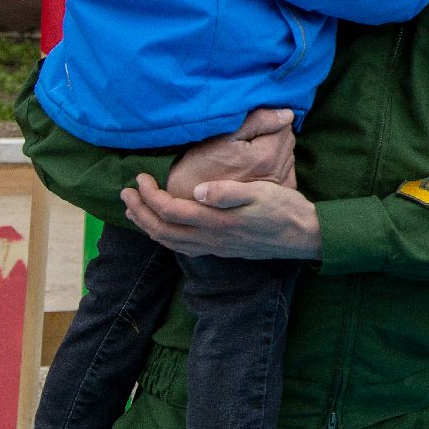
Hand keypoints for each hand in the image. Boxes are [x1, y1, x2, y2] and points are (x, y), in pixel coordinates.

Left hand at [123, 173, 320, 259]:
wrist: (303, 235)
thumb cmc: (284, 209)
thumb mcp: (260, 193)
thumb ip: (227, 192)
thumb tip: (198, 190)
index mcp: (215, 221)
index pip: (169, 210)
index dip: (148, 195)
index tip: (140, 178)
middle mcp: (209, 238)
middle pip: (161, 229)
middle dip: (139, 211)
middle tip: (126, 193)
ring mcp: (214, 247)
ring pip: (168, 241)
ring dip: (147, 226)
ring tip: (134, 211)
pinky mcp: (220, 250)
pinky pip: (181, 248)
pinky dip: (164, 238)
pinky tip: (164, 230)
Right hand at [165, 107, 296, 198]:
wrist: (187, 202)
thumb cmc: (199, 166)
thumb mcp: (222, 137)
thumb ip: (257, 121)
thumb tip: (287, 114)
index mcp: (266, 156)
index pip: (285, 124)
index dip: (268, 120)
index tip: (249, 127)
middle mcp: (276, 173)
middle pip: (287, 140)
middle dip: (273, 135)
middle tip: (247, 140)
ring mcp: (277, 187)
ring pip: (287, 155)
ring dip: (274, 151)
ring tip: (249, 155)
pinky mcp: (274, 197)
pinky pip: (287, 173)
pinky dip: (277, 167)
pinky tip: (258, 169)